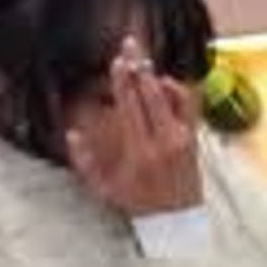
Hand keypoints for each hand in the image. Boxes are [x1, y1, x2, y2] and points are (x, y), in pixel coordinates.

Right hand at [66, 36, 201, 216]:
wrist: (176, 222)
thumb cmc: (137, 206)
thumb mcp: (103, 190)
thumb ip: (85, 163)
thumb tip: (73, 134)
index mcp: (140, 152)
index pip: (131, 106)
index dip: (123, 81)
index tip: (117, 61)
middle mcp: (164, 142)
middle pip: (151, 93)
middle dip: (139, 66)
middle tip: (129, 44)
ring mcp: (182, 139)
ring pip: (172, 96)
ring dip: (156, 76)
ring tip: (143, 62)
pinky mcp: (194, 139)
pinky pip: (188, 106)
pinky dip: (176, 90)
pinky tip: (163, 82)